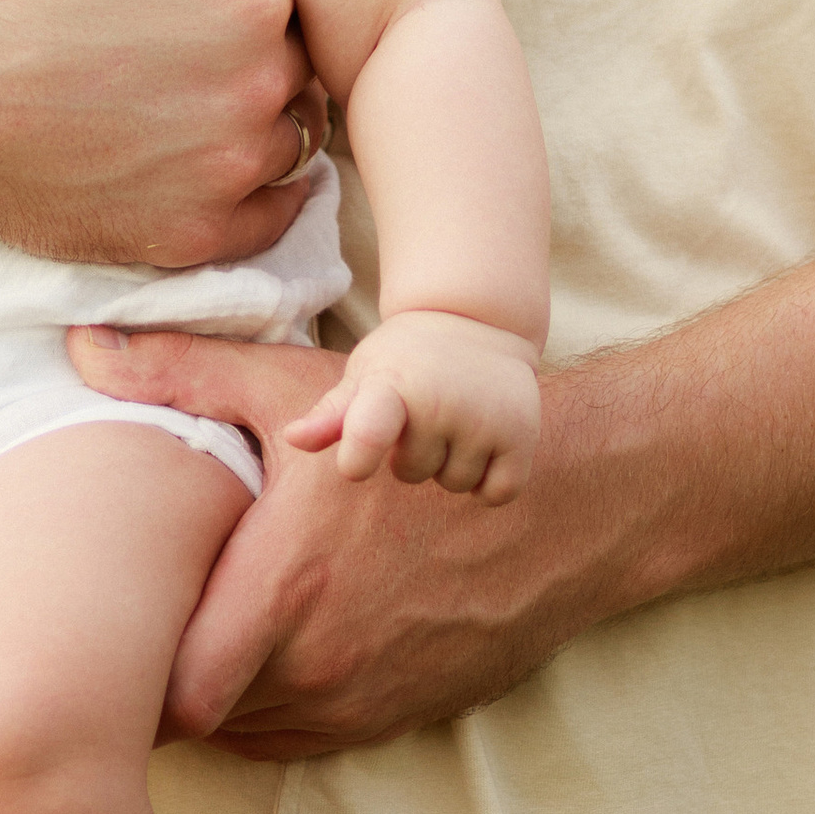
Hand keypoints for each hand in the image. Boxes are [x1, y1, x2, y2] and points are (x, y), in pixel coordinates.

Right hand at [0, 0, 325, 270]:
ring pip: (285, 135)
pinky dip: (239, 190)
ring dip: (250, 112)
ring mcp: (223, 174)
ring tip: (164, 84)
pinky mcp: (185, 239)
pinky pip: (261, 217)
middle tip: (158, 27)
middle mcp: (258, 88)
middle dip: (245, 39)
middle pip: (290, 56)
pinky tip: (178, 148)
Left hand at [68, 327, 592, 755]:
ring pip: (253, 734)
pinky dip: (275, 712)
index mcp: (282, 592)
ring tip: (199, 642)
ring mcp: (361, 700)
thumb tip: (81, 346)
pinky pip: (306, 741)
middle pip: (205, 719)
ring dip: (224, 700)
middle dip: (169, 685)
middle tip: (139, 639)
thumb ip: (178, 372)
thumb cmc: (409, 436)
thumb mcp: (292, 390)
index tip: (111, 639)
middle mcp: (319, 664)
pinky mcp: (395, 718)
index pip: (174, 697)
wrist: (557, 503)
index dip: (133, 679)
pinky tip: (265, 655)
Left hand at [281, 309, 541, 499]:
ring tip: (455, 417)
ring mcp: (485, 419)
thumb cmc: (406, 357)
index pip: (370, 431)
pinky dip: (489, 480)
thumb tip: (292, 439)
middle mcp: (441, 400)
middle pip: (411, 473)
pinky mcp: (522, 436)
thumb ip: (332, 413)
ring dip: (452, 463)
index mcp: (392, 385)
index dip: (359, 456)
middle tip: (424, 410)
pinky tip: (483, 442)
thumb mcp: (366, 373)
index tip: (355, 465)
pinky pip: (496, 493)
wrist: (476, 320)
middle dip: (413, 452)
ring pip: (454, 484)